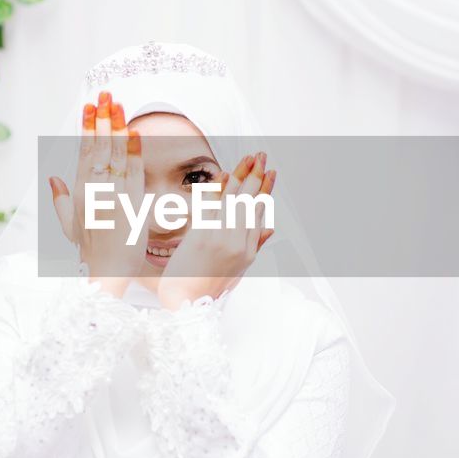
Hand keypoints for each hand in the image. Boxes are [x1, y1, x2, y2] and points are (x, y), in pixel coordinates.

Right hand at [49, 90, 147, 298]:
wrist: (106, 273)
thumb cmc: (90, 251)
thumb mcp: (69, 225)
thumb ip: (60, 199)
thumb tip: (52, 176)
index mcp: (79, 192)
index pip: (84, 152)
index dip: (88, 128)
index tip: (90, 106)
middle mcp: (94, 190)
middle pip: (99, 147)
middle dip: (102, 118)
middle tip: (105, 93)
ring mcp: (113, 196)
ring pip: (115, 155)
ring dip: (117, 127)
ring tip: (119, 104)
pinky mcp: (131, 204)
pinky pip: (133, 173)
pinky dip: (134, 152)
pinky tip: (134, 132)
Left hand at [158, 151, 274, 311]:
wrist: (187, 301)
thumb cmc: (210, 286)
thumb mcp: (239, 269)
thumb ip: (254, 245)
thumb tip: (271, 227)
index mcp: (248, 250)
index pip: (259, 212)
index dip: (266, 190)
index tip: (272, 172)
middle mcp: (237, 243)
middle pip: (249, 202)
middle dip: (257, 176)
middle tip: (262, 156)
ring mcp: (219, 239)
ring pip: (233, 201)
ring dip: (241, 175)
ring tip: (249, 158)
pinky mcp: (201, 237)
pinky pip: (211, 207)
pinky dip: (217, 189)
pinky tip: (222, 174)